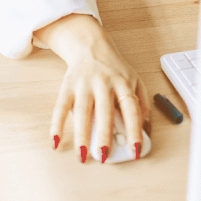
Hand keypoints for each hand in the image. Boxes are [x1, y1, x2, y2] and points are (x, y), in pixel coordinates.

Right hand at [37, 13, 151, 162]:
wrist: (91, 45)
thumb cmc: (115, 69)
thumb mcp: (135, 80)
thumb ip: (142, 103)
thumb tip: (146, 130)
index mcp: (123, 83)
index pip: (131, 108)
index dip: (135, 130)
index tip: (136, 150)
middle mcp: (104, 82)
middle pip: (104, 111)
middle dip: (105, 135)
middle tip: (105, 156)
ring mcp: (84, 84)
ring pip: (82, 111)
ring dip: (81, 135)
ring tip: (82, 155)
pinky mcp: (67, 85)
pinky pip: (60, 107)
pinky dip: (56, 125)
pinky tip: (55, 141)